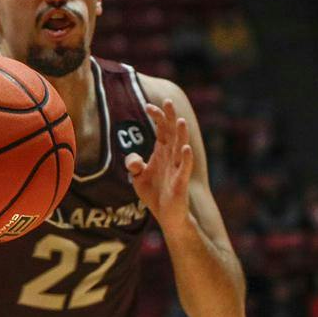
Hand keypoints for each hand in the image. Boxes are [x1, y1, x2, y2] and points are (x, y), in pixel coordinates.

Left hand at [126, 97, 193, 234]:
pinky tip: (186, 148)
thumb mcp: (138, 178)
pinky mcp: (180, 182)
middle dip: (170, 117)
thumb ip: (133, 165)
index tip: (148, 104)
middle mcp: (172, 157)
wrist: (167, 216)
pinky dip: (185, 158)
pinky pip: (184, 168)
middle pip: (173, 132)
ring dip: (181, 134)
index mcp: (162, 152)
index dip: (157, 116)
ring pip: (181, 147)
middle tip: (167, 100)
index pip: (161, 129)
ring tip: (180, 121)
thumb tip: (132, 159)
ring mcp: (177, 168)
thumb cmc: (156, 194)